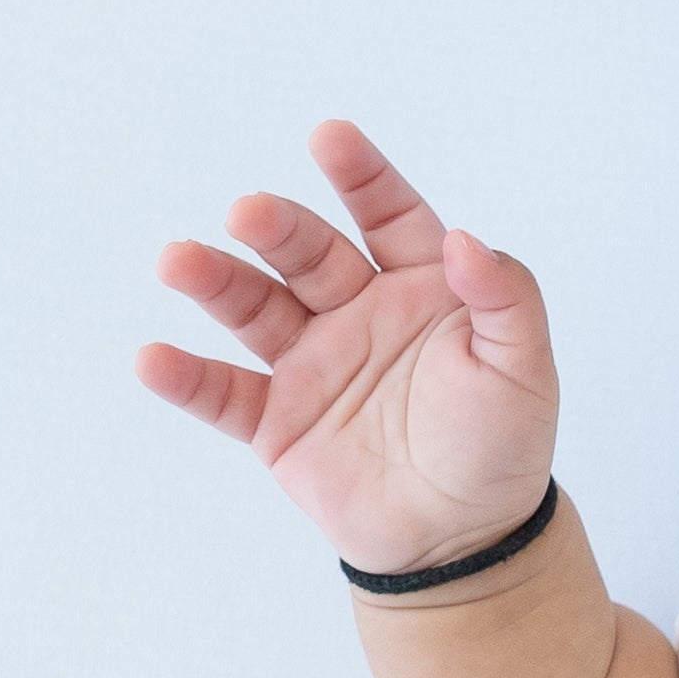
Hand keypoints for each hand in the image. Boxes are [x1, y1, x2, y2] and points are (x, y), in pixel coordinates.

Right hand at [135, 120, 558, 573]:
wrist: (466, 540)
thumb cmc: (499, 446)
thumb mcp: (524, 369)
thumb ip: (506, 299)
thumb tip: (467, 239)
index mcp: (419, 287)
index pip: (388, 215)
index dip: (362, 177)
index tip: (330, 138)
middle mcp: (356, 311)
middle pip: (308, 254)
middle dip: (277, 229)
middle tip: (248, 214)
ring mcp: (312, 363)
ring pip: (255, 309)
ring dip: (216, 282)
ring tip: (178, 261)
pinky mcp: (278, 422)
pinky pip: (226, 395)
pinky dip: (189, 378)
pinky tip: (154, 358)